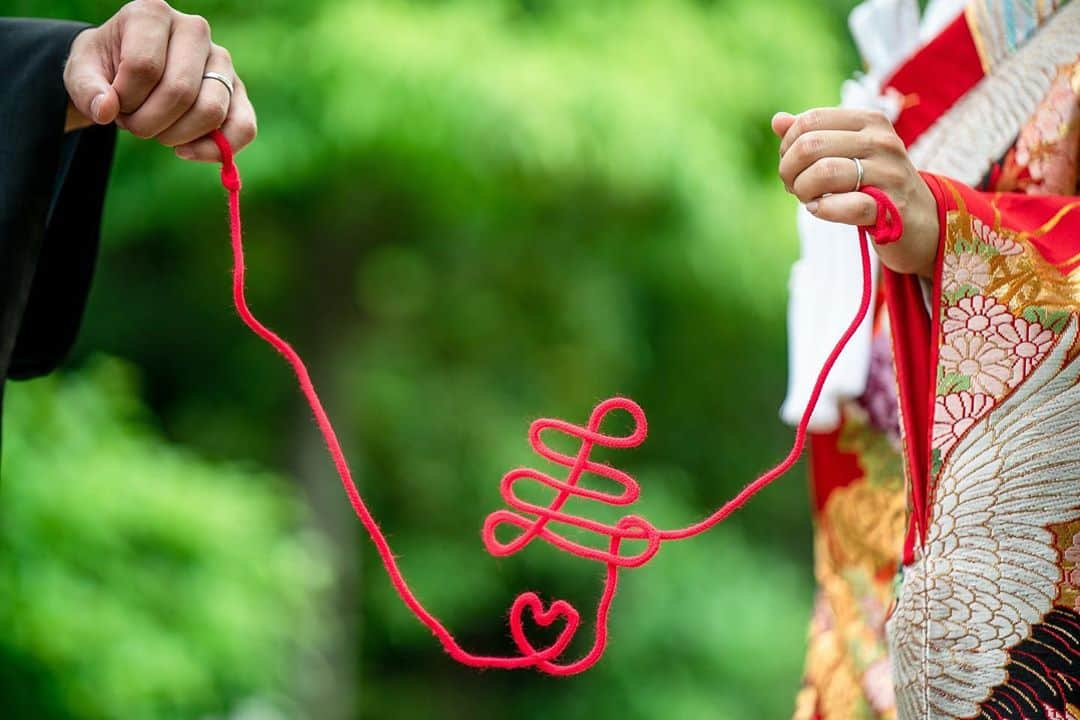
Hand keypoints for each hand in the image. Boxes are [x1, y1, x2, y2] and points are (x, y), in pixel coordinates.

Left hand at [63, 0, 255, 160]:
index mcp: (153, 13)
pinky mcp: (238, 91)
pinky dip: (216, 150)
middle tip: (133, 124)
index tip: (113, 103)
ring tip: (157, 131)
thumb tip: (105, 111)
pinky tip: (186, 152)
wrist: (128, 70)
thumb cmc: (106, 67)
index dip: (124, 99)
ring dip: (176, 136)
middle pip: (180, 92)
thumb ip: (86, 90)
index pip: (144, 67)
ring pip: (211, 111)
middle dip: (149, 123)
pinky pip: (243, 127)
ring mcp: (221, 61)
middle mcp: (195, 29)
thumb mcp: (82, 72)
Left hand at [772, 108, 937, 276]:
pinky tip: (819, 210)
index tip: (791, 165)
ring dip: (803, 190)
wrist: (922, 221)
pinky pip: (847, 205)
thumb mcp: (847, 153)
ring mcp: (890, 173)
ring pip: (824, 172)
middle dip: (790, 170)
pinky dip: (823, 209)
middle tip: (794, 186)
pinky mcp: (892, 207)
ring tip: (808, 199)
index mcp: (869, 121)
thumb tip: (778, 120)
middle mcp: (882, 141)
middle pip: (811, 146)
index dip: (788, 145)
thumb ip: (813, 136)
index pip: (810, 121)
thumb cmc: (875, 185)